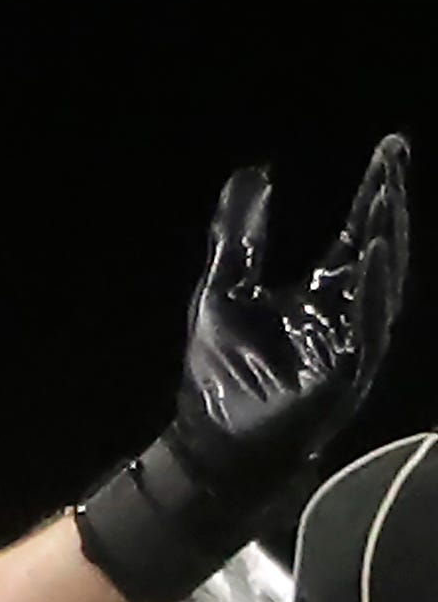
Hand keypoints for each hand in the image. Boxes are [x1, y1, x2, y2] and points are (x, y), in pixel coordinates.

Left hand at [78, 134, 410, 601]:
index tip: (391, 150)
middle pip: (379, 252)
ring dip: (387, 240)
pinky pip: (366, 328)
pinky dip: (372, 290)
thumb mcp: (221, 289)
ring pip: (381, 287)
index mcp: (323, 297)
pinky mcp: (343, 376)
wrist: (206, 451)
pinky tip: (373, 254)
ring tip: (386, 197)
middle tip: (394, 159)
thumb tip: (255, 173)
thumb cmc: (217, 377)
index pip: (359, 235)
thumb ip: (239, 235)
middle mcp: (346, 317)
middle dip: (388, 206)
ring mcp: (350, 347)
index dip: (375, 194)